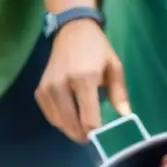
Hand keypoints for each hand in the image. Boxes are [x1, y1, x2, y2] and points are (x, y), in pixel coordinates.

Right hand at [38, 20, 129, 141]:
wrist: (72, 30)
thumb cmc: (97, 49)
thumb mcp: (115, 67)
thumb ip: (120, 94)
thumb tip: (126, 117)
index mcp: (83, 79)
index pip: (88, 119)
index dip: (96, 133)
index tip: (104, 135)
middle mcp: (62, 85)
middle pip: (72, 125)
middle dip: (84, 135)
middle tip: (94, 135)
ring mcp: (48, 88)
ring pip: (60, 124)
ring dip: (73, 129)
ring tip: (84, 123)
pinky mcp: (40, 91)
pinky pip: (51, 117)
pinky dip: (62, 122)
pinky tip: (72, 115)